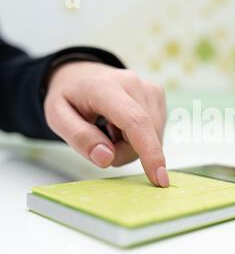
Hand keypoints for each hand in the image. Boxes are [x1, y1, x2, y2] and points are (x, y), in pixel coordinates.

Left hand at [44, 61, 168, 186]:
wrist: (82, 75)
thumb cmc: (69, 98)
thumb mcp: (56, 118)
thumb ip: (79, 138)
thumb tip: (106, 158)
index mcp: (105, 87)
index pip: (135, 121)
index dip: (149, 151)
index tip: (159, 178)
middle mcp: (134, 83)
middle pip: (142, 136)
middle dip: (123, 152)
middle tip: (100, 145)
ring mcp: (149, 88)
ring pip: (152, 136)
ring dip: (131, 145)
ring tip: (110, 130)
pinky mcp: (158, 94)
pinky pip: (156, 130)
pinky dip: (139, 137)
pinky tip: (123, 126)